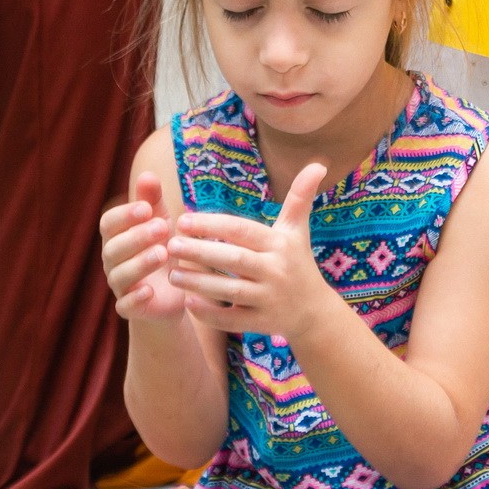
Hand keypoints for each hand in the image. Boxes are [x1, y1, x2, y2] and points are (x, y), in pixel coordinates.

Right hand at [100, 174, 188, 323]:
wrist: (173, 292)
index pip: (109, 223)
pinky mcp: (130, 308)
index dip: (125, 215)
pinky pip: (125, 306)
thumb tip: (147, 174)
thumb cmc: (162, 249)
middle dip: (137, 236)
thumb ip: (153, 201)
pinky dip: (135, 299)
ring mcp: (119, 285)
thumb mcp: (162, 222)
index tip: (147, 208)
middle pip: (113, 247)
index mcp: (117, 236)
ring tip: (162, 253)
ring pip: (119, 275)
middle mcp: (112, 261)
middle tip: (162, 227)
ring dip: (139, 263)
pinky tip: (150, 291)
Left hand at [167, 163, 334, 337]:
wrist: (314, 312)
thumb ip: (300, 197)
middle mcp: (276, 271)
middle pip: (233, 260)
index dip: (212, 225)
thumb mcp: (298, 230)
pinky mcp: (262, 323)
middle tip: (170, 245)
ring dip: (198, 282)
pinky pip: (232, 320)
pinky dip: (210, 314)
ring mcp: (270, 299)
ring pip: (229, 291)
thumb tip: (317, 164)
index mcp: (280, 245)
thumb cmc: (298, 263)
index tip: (183, 221)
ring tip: (171, 274)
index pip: (242, 231)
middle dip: (200, 252)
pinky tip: (188, 303)